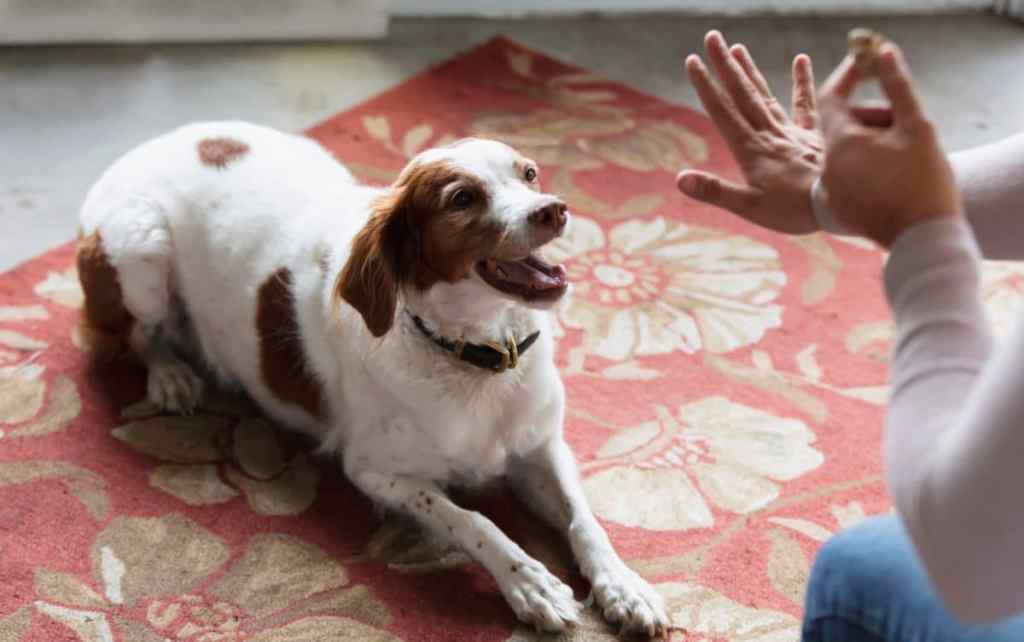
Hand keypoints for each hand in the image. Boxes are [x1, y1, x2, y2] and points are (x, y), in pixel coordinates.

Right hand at [677, 30, 823, 233]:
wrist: (838, 206)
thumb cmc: (793, 211)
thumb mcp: (749, 207)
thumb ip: (714, 191)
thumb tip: (680, 178)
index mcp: (751, 149)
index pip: (723, 111)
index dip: (706, 86)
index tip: (693, 61)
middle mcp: (769, 134)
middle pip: (743, 94)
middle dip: (725, 65)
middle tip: (713, 37)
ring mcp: (792, 133)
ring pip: (766, 95)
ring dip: (750, 71)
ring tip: (738, 48)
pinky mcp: (814, 136)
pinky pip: (808, 105)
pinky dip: (803, 82)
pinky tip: (801, 59)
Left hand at [818, 44, 962, 247]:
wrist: (923, 241)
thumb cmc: (924, 182)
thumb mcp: (917, 126)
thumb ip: (897, 87)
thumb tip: (884, 53)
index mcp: (840, 144)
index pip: (830, 98)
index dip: (848, 78)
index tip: (868, 68)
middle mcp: (827, 167)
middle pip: (842, 126)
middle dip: (871, 117)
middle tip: (902, 123)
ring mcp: (831, 189)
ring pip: (846, 151)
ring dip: (871, 142)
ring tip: (904, 153)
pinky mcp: (839, 207)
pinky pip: (848, 174)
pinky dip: (867, 165)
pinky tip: (894, 175)